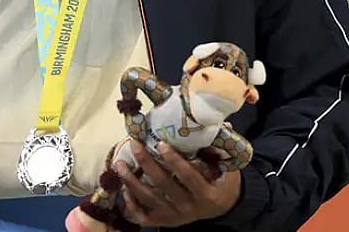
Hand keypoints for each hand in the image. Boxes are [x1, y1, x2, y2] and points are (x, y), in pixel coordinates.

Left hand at [114, 140, 240, 227]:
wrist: (223, 209)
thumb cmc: (223, 183)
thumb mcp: (229, 169)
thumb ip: (220, 151)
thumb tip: (215, 126)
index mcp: (206, 194)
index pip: (188, 176)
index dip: (174, 160)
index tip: (160, 143)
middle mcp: (189, 208)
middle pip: (163, 185)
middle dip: (146, 164)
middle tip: (134, 145)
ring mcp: (175, 216)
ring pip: (149, 200)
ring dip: (132, 182)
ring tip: (119, 165)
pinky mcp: (165, 222)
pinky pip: (144, 217)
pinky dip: (132, 204)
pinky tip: (124, 189)